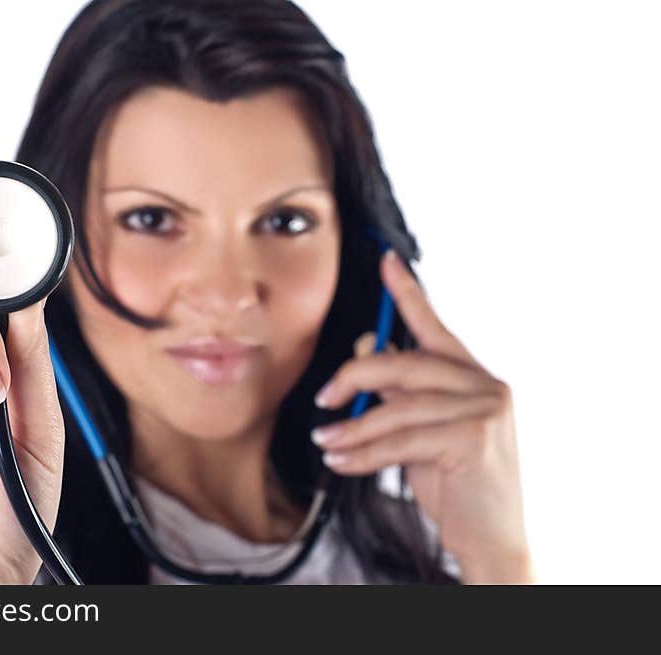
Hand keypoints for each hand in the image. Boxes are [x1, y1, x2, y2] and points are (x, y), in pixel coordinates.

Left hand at [311, 250, 533, 582]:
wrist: (492, 537)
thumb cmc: (457, 483)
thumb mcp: (422, 430)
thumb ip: (399, 392)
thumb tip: (364, 351)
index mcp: (471, 377)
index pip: (434, 326)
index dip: (407, 293)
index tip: (385, 260)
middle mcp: (484, 385)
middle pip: (405, 363)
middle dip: (354, 378)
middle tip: (324, 398)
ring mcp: (484, 410)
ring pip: (398, 405)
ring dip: (353, 426)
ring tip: (325, 441)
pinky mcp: (474, 438)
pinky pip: (402, 439)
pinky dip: (364, 452)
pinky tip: (341, 460)